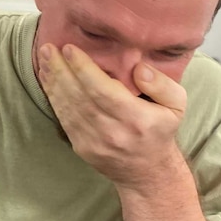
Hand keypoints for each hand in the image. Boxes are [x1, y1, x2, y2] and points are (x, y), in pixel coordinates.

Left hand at [38, 43, 186, 188]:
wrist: (147, 172)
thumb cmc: (160, 130)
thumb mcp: (177, 106)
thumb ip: (162, 84)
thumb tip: (139, 69)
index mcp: (136, 119)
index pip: (102, 90)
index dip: (83, 68)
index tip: (69, 48)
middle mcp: (112, 132)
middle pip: (80, 96)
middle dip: (61, 70)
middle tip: (47, 48)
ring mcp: (93, 142)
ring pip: (68, 107)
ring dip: (53, 81)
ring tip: (44, 58)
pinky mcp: (81, 147)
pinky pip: (63, 118)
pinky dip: (53, 96)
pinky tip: (47, 79)